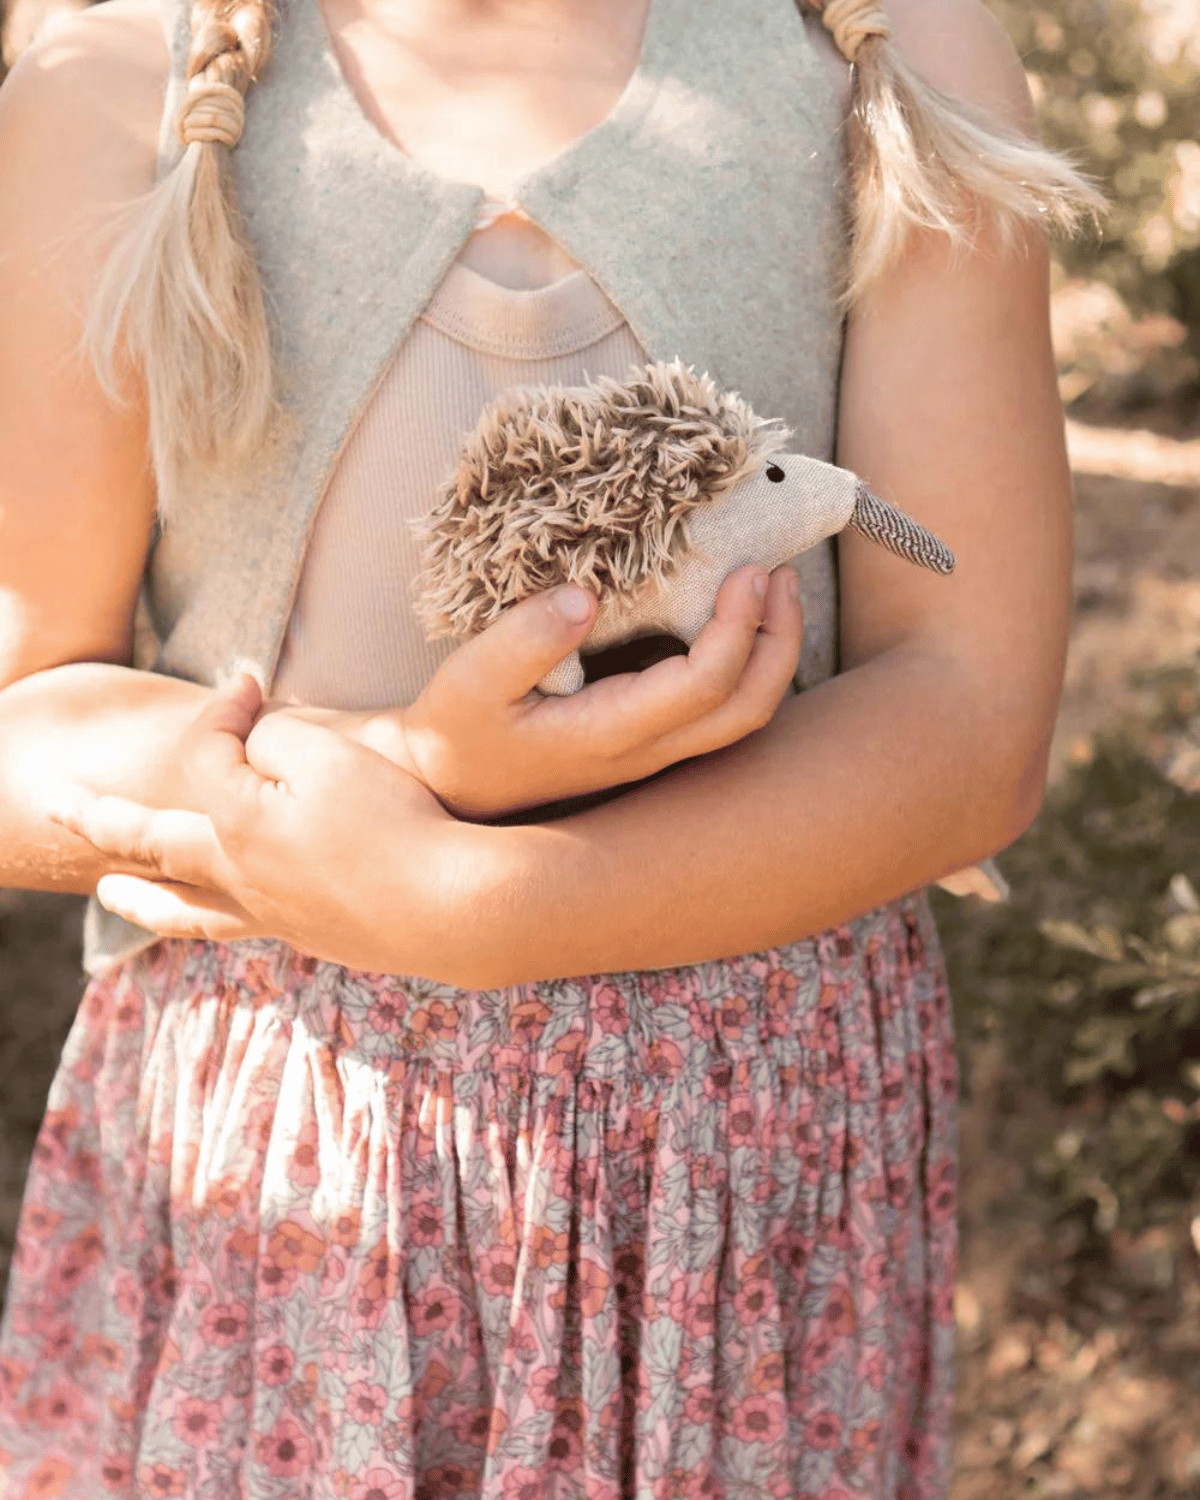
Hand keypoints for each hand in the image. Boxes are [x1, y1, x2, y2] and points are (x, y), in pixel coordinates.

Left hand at [50, 677, 480, 974]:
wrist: (450, 907)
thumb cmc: (392, 823)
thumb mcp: (329, 755)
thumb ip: (272, 739)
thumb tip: (249, 741)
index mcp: (236, 823)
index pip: (205, 753)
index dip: (221, 709)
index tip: (248, 680)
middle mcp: (238, 874)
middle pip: (153, 844)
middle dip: (102, 819)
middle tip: (59, 806)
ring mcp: (271, 914)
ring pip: (182, 907)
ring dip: (136, 897)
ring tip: (104, 894)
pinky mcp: (308, 935)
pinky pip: (230, 928)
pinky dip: (198, 919)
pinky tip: (208, 916)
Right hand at [351, 563, 802, 818]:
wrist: (452, 784)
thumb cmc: (460, 731)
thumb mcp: (470, 682)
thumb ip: (523, 639)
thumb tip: (586, 595)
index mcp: (609, 733)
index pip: (703, 686)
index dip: (738, 627)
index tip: (748, 569)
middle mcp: (646, 750)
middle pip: (749, 709)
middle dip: (779, 640)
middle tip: (779, 572)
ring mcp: (653, 751)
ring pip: (744, 716)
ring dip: (771, 652)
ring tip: (772, 587)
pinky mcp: (650, 740)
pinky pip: (721, 709)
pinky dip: (747, 662)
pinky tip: (737, 617)